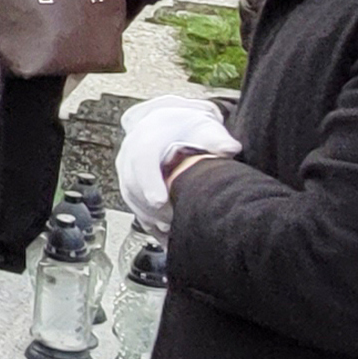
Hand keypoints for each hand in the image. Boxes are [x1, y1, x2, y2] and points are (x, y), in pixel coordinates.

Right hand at [117, 95, 241, 230]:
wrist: (169, 124)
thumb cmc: (186, 128)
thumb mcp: (203, 127)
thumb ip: (216, 138)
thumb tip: (230, 147)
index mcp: (146, 138)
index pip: (142, 160)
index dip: (149, 182)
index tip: (160, 200)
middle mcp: (131, 154)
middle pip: (133, 183)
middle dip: (151, 206)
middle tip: (172, 221)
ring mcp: (127, 170)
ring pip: (131, 197)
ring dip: (149, 216)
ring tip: (170, 229)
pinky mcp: (130, 184)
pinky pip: (134, 205)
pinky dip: (148, 221)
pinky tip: (164, 234)